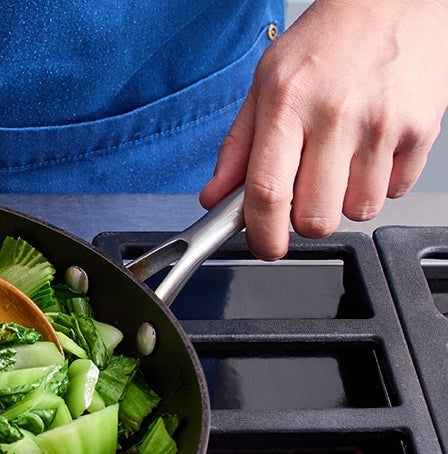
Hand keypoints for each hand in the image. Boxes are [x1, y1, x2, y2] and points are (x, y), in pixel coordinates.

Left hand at [200, 0, 447, 259]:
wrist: (393, 0)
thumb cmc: (325, 42)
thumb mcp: (266, 84)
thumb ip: (237, 147)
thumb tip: (215, 198)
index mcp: (287, 103)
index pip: (267, 192)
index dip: (262, 235)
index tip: (264, 246)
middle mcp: (336, 114)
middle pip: (315, 217)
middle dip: (304, 220)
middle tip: (303, 194)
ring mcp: (382, 124)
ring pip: (357, 212)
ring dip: (344, 202)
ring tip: (340, 162)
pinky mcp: (422, 130)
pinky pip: (394, 192)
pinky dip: (379, 184)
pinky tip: (369, 150)